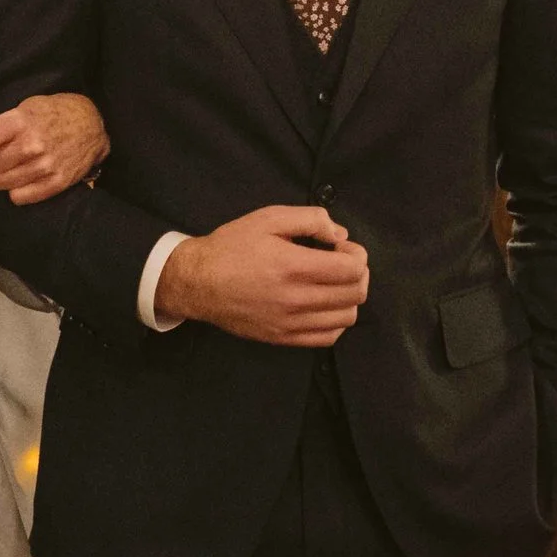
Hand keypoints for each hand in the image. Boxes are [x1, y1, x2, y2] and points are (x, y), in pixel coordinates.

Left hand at [0, 91, 109, 203]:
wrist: (93, 124)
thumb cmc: (52, 113)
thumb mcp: (19, 110)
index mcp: (18, 122)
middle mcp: (31, 145)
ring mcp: (45, 166)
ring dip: (1, 176)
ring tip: (15, 163)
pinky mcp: (56, 183)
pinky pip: (18, 197)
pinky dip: (17, 189)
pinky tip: (27, 175)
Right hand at [155, 208, 370, 347]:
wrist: (198, 282)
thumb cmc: (231, 246)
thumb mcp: (268, 218)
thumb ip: (310, 219)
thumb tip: (339, 233)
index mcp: (293, 266)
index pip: (352, 269)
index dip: (357, 254)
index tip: (342, 246)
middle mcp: (295, 299)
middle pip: (355, 293)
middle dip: (358, 273)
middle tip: (341, 262)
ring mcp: (290, 323)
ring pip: (347, 318)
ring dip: (349, 297)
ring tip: (333, 283)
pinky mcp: (283, 338)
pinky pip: (328, 338)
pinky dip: (337, 321)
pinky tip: (324, 305)